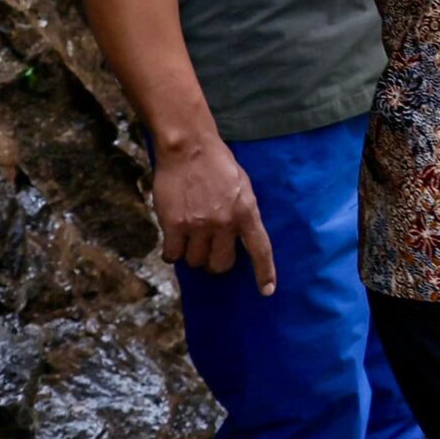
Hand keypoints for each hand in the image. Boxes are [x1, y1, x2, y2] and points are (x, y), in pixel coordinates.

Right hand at [154, 134, 275, 293]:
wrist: (189, 148)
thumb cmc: (218, 164)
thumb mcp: (243, 186)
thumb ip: (242, 212)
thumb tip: (239, 237)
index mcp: (247, 211)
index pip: (260, 249)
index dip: (264, 272)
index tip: (267, 291)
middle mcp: (225, 222)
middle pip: (221, 264)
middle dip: (215, 261)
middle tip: (210, 248)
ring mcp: (198, 225)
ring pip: (195, 261)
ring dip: (192, 254)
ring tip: (190, 235)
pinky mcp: (174, 224)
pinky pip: (172, 254)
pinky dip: (172, 251)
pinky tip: (174, 238)